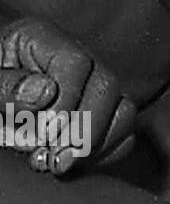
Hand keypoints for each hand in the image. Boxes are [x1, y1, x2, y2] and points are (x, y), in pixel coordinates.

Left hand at [0, 19, 136, 173]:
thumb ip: (6, 85)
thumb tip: (45, 92)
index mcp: (41, 39)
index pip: (76, 63)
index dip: (63, 102)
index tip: (39, 134)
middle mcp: (77, 58)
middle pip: (107, 86)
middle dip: (82, 130)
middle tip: (51, 159)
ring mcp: (93, 86)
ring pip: (123, 111)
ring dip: (94, 145)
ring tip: (58, 164)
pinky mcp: (101, 115)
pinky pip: (123, 134)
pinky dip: (102, 154)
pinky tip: (70, 164)